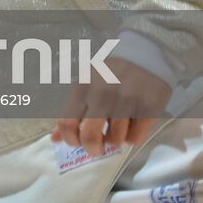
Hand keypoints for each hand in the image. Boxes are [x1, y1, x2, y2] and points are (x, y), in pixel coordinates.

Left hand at [50, 57, 170, 155]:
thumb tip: (55, 139)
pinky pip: (135, 138)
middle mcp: (102, 95)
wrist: (145, 53)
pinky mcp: (148, 108)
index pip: (67, 123)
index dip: (70, 139)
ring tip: (118, 129)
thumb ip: (71, 111)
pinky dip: (132, 137)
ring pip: (115, 141)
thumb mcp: (87, 84)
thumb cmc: (111, 72)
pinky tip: (131, 125)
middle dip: (92, 148)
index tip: (77, 142)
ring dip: (115, 141)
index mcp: (82, 87)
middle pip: (90, 137)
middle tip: (97, 148)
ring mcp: (126, 102)